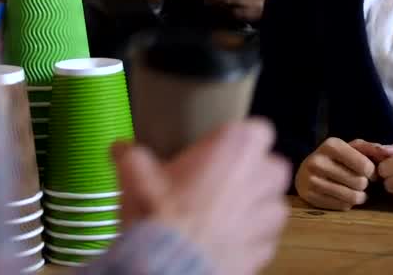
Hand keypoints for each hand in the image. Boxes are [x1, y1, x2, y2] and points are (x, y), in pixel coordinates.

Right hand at [113, 119, 289, 274]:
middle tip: (220, 182)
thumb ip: (132, 156)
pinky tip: (223, 241)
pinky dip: (249, 239)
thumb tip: (120, 150)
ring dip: (254, 207)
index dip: (239, 141)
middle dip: (252, 173)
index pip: (258, 130)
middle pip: (271, 166)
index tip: (218, 150)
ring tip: (223, 216)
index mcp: (237, 147)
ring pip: (272, 204)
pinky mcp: (266, 249)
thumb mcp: (134, 175)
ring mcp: (268, 216)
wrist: (170, 267)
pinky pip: (264, 239)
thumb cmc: (159, 215)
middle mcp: (262, 176)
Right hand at [294, 137, 378, 210]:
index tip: (369, 172)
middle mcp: (318, 161)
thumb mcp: (351, 147)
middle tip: (359, 182)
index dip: (373, 172)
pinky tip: (343, 196)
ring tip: (356, 191)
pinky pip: (342, 206)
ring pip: (352, 197)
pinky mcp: (310, 196)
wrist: (305, 170)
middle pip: (360, 183)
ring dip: (359, 196)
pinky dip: (348, 203)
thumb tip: (386, 153)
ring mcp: (312, 180)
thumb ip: (370, 149)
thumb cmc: (335, 158)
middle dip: (364, 184)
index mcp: (331, 145)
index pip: (365, 166)